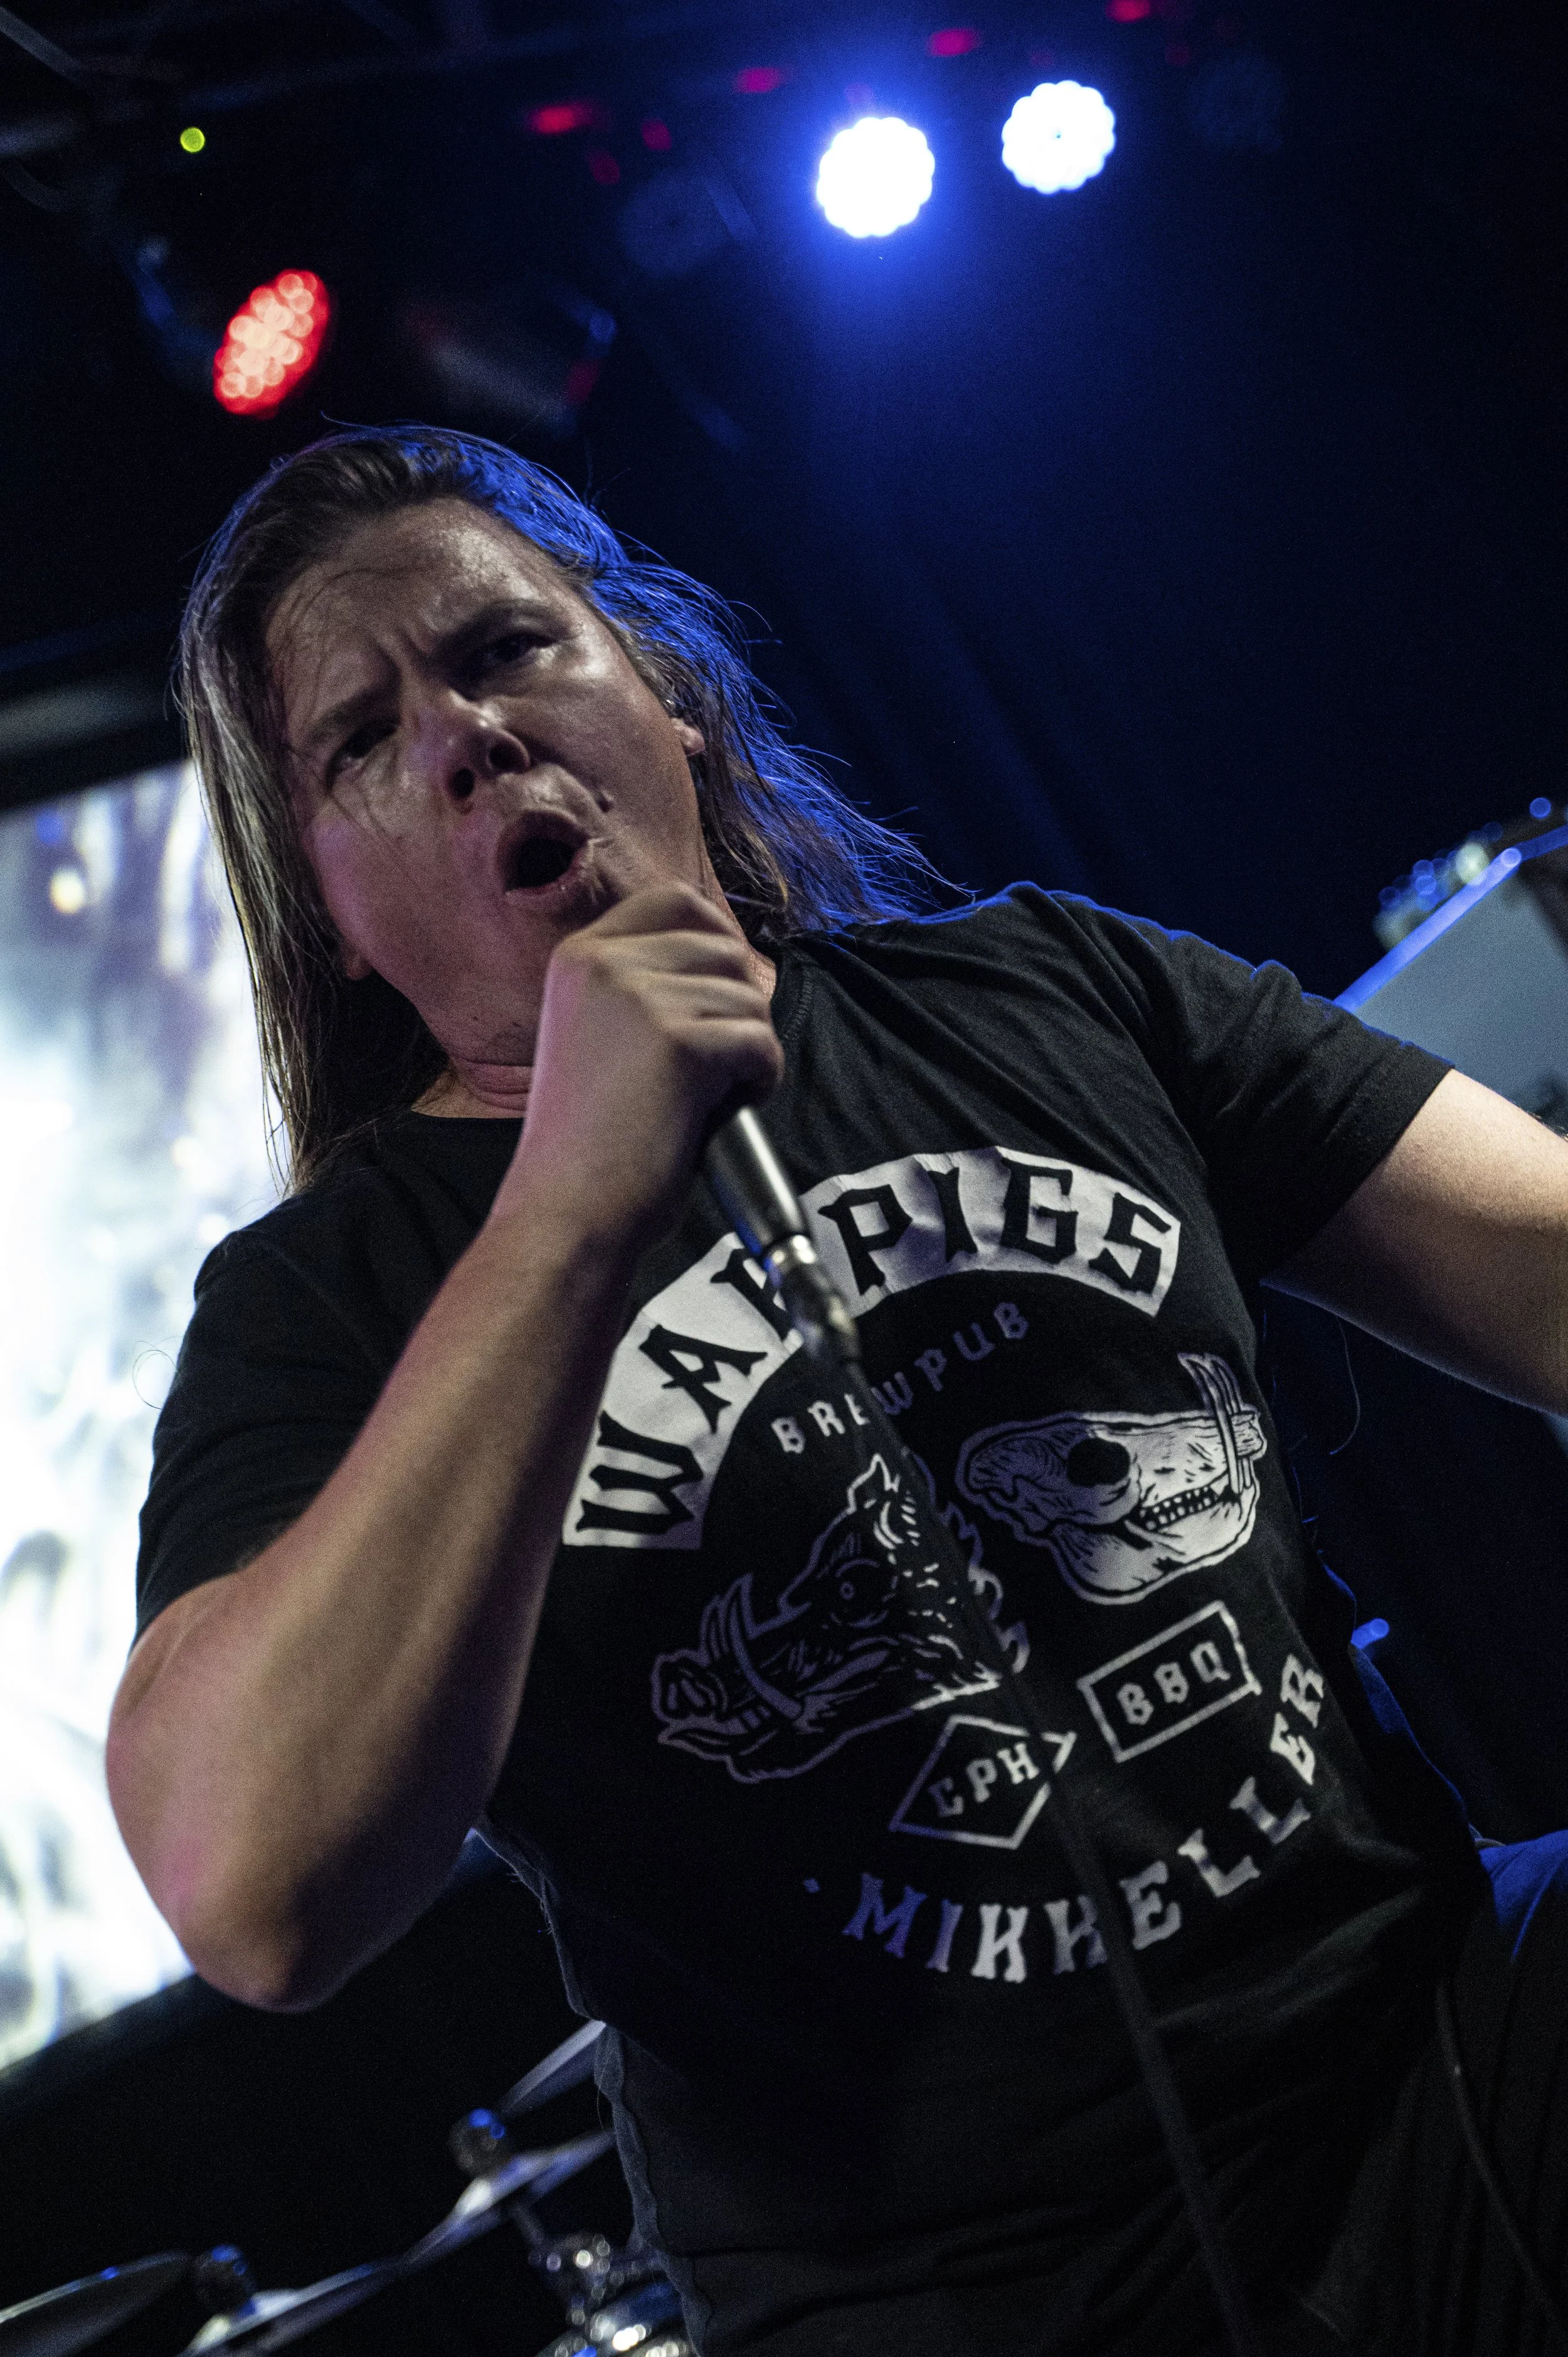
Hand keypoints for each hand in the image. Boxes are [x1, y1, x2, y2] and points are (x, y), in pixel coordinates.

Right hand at [493, 883, 781, 1252]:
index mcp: (578, 957)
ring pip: (749, 997)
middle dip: (741, 1004)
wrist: (566, 1209)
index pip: (674, 900)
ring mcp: (637, 996)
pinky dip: (761, 1079)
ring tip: (713, 1096)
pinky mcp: (677, 1041)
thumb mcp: (598, 1036)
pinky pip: (760, 1042)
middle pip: (724, 947)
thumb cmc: (590, 1144)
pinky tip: (726, 1110)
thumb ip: (646, 991)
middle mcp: (603, 962)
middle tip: (720, 1063)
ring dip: (750, 1048)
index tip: (723, 992)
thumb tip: (741, 967)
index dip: (716, 939)